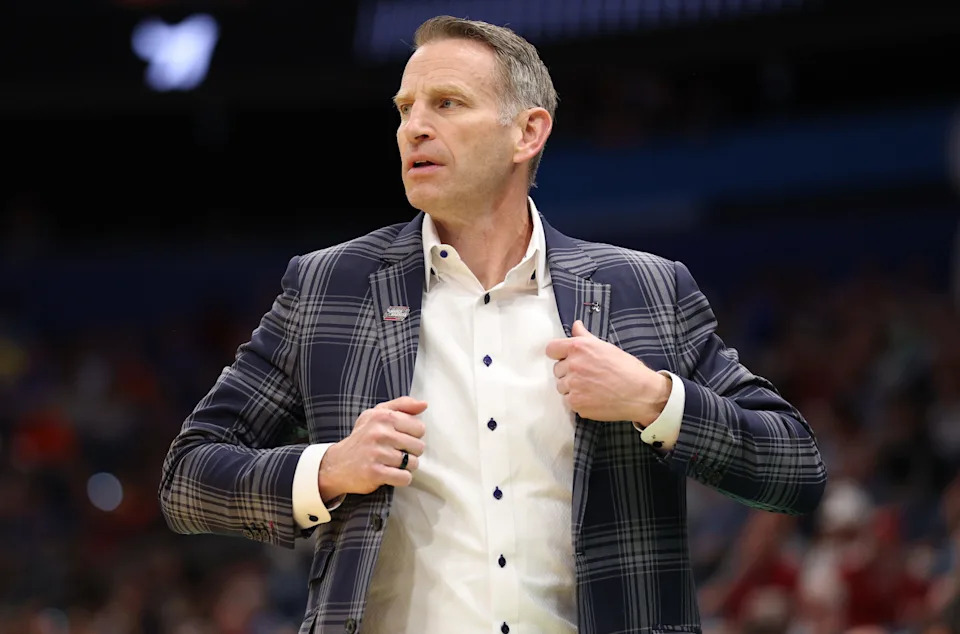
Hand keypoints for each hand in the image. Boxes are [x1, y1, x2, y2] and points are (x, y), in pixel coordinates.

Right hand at [318, 396, 426, 500]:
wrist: (336, 464)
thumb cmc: (362, 438)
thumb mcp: (377, 414)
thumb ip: (402, 405)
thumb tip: (424, 404)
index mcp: (383, 417)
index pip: (419, 428)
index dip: (413, 436)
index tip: (400, 438)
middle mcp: (379, 433)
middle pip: (419, 447)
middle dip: (410, 452)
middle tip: (395, 452)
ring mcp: (377, 453)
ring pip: (413, 463)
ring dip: (405, 466)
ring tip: (391, 463)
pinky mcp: (375, 473)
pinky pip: (404, 478)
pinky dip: (400, 478)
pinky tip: (390, 473)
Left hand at [545, 320, 670, 424]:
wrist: (640, 393)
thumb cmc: (627, 369)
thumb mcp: (605, 347)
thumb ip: (585, 336)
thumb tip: (576, 325)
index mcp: (579, 348)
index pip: (551, 349)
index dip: (558, 354)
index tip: (565, 358)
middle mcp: (573, 365)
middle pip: (557, 370)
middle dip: (568, 372)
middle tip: (588, 375)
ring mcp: (573, 386)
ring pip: (562, 387)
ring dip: (572, 388)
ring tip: (592, 387)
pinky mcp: (576, 403)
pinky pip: (569, 401)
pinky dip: (578, 401)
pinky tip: (594, 397)